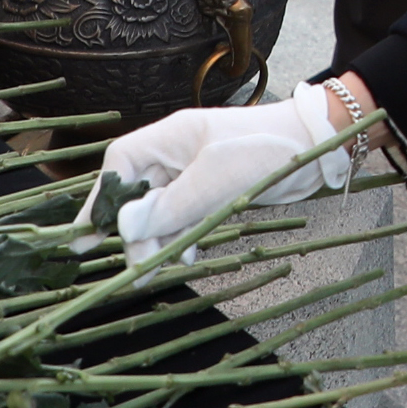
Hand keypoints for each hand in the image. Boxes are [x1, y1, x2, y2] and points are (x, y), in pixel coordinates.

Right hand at [81, 85, 352, 261]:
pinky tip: (186, 254)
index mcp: (170, 137)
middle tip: (136, 267)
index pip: (121, 163)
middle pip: (139, 192)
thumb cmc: (265, 150)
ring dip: (157, 238)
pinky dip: (182, 235)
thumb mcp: (214, 179)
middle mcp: (177, 152)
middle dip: (134, 229)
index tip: (90, 233)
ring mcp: (196, 171)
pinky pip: (186, 215)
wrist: (316, 145)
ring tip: (154, 270)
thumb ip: (171, 205)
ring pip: (162, 209)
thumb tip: (125, 226)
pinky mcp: (214, 189)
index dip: (103, 197)